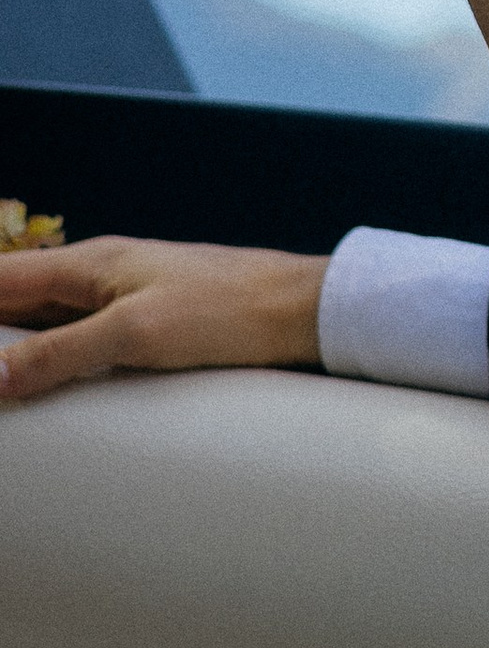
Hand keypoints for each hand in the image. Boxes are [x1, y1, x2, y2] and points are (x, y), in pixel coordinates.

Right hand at [0, 234, 327, 405]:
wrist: (299, 309)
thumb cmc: (226, 311)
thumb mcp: (135, 334)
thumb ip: (59, 353)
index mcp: (88, 263)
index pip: (0, 278)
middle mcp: (97, 274)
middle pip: (16, 298)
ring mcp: (121, 297)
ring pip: (46, 319)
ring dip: (18, 346)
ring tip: (6, 384)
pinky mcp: (146, 322)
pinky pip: (80, 336)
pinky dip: (54, 356)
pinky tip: (48, 384)